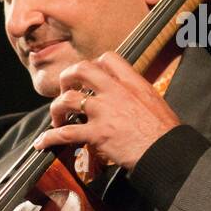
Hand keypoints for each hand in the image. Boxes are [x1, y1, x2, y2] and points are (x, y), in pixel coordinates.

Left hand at [32, 52, 180, 170]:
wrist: (168, 151)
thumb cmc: (165, 132)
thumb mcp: (154, 103)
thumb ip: (136, 96)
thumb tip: (126, 100)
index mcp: (132, 83)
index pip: (108, 58)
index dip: (94, 64)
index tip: (89, 77)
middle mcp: (115, 92)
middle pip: (81, 69)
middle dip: (66, 77)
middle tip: (64, 90)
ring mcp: (104, 111)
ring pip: (67, 99)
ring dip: (55, 109)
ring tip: (56, 119)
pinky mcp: (97, 133)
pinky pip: (65, 133)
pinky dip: (49, 138)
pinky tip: (42, 142)